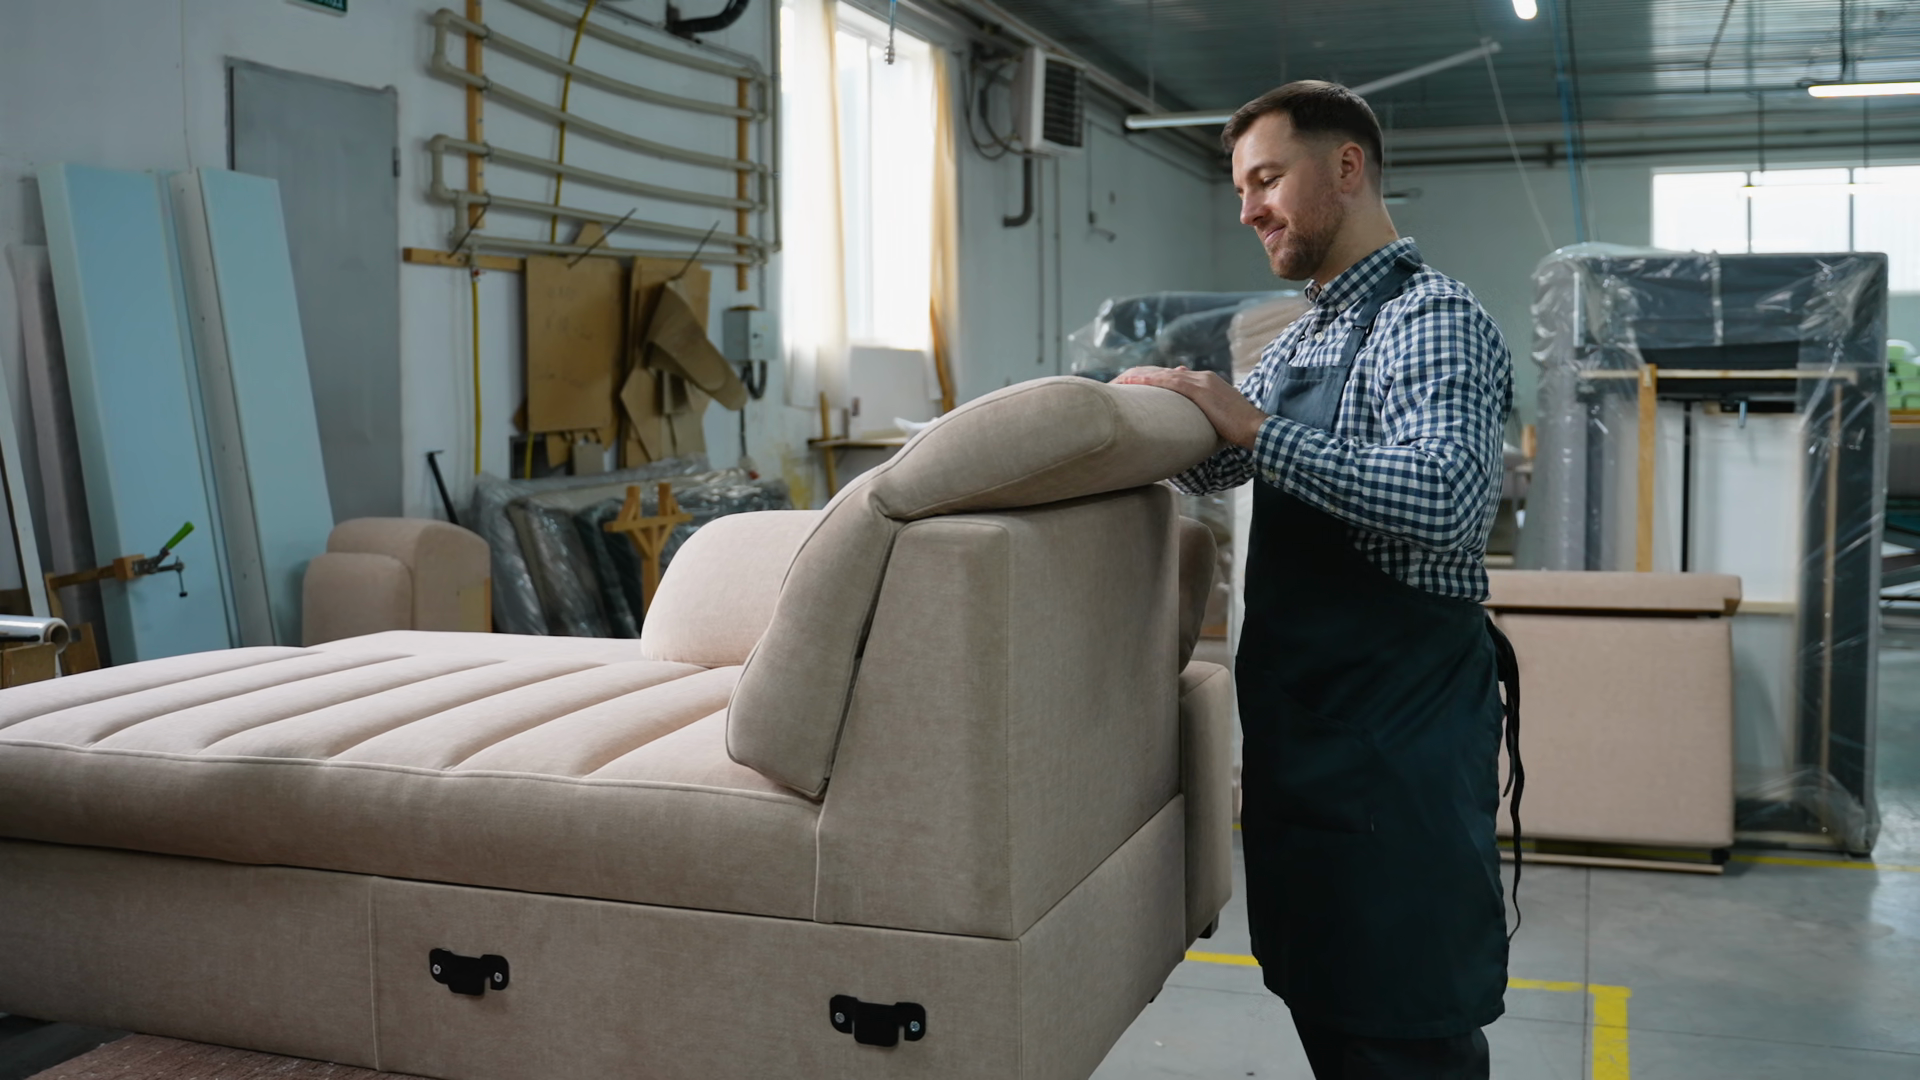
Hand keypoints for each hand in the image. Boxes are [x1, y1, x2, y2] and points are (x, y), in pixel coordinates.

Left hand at [1113, 366, 1267, 448]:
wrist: (1254, 428)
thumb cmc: (1237, 431)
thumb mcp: (1215, 420)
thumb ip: (1199, 419)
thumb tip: (1185, 431)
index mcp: (1204, 382)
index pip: (1170, 377)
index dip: (1149, 380)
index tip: (1132, 386)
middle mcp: (1201, 377)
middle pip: (1161, 372)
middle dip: (1138, 376)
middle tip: (1117, 382)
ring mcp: (1200, 381)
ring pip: (1161, 374)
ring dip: (1137, 377)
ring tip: (1117, 382)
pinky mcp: (1200, 390)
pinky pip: (1167, 382)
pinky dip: (1148, 381)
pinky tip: (1132, 383)